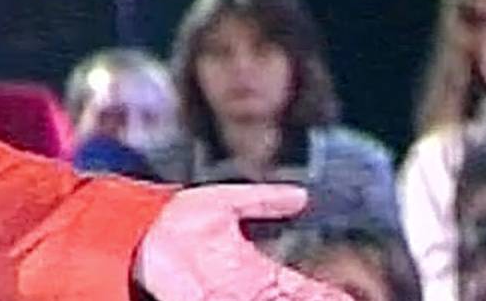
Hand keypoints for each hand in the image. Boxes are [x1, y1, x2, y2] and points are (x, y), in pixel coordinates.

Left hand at [134, 185, 353, 300]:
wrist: (135, 229)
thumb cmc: (176, 217)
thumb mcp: (227, 202)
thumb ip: (264, 200)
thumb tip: (303, 195)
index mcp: (253, 272)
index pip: (301, 290)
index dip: (327, 295)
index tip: (349, 297)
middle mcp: (245, 292)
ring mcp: (224, 299)